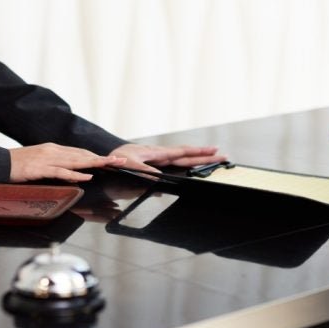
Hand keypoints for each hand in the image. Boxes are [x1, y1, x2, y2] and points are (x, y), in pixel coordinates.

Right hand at [8, 143, 125, 182]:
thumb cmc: (18, 165)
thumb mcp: (39, 164)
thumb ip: (55, 166)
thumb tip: (72, 174)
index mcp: (53, 149)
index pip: (80, 152)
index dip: (96, 156)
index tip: (111, 160)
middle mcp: (53, 151)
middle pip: (83, 154)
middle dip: (103, 158)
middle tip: (121, 161)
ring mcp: (47, 159)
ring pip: (76, 161)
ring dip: (96, 163)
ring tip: (111, 165)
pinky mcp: (40, 169)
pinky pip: (61, 172)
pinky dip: (75, 174)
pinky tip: (87, 176)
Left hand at [108, 143, 225, 172]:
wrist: (105, 162)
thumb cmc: (114, 162)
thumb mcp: (127, 164)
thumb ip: (142, 169)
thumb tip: (158, 176)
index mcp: (156, 153)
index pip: (181, 152)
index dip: (198, 152)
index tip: (214, 150)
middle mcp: (160, 156)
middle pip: (187, 156)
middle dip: (205, 156)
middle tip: (223, 156)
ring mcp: (158, 161)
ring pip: (182, 160)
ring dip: (197, 160)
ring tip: (213, 159)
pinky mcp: (154, 167)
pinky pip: (173, 167)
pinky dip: (185, 167)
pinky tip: (191, 170)